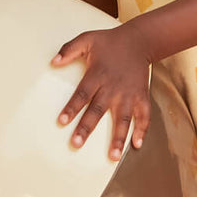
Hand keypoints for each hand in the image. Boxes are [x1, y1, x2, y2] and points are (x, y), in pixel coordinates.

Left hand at [51, 26, 151, 160]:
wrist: (139, 40)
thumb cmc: (109, 42)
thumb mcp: (87, 39)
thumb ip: (69, 49)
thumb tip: (52, 62)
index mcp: (97, 74)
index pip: (82, 94)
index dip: (72, 108)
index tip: (62, 121)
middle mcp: (112, 87)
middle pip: (98, 110)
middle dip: (87, 127)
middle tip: (76, 144)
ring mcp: (128, 93)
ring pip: (122, 119)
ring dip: (118, 138)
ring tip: (112, 157)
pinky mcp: (141, 96)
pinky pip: (144, 115)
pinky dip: (142, 130)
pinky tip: (136, 145)